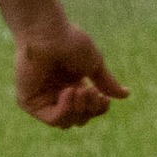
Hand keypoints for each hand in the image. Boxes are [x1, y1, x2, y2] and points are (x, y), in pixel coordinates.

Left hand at [14, 23, 129, 128]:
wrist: (48, 33)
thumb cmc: (70, 42)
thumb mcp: (94, 65)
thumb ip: (107, 83)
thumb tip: (126, 95)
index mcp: (73, 87)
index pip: (89, 111)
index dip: (99, 108)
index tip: (103, 97)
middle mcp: (57, 95)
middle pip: (79, 120)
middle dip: (89, 109)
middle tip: (91, 91)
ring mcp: (43, 100)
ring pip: (66, 123)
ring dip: (78, 109)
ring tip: (80, 90)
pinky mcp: (30, 102)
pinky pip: (52, 119)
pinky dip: (64, 110)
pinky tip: (68, 92)